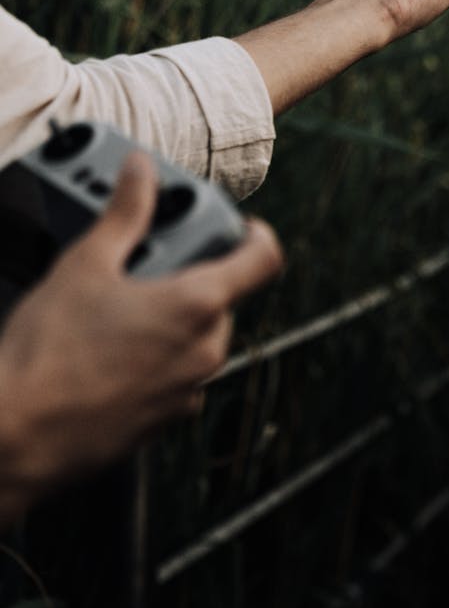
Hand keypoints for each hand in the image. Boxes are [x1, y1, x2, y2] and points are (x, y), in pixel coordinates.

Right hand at [0, 153, 282, 521]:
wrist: (14, 437)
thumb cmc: (48, 354)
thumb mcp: (86, 263)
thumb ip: (125, 212)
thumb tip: (141, 170)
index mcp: (199, 305)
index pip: (264, 258)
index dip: (255, 234)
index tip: (238, 226)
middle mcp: (206, 351)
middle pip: (223, 297)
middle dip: (190, 277)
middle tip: (145, 267)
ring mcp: (188, 390)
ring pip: (199, 337)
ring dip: (172, 319)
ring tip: (117, 310)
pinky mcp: (165, 421)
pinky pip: (177, 375)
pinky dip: (157, 357)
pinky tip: (109, 352)